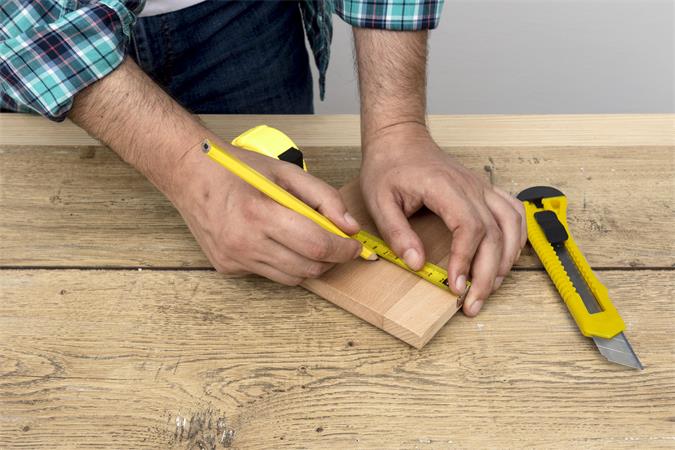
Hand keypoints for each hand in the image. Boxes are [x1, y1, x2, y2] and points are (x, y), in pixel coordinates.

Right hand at [169, 140, 361, 284]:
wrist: (190, 175)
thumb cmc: (239, 169)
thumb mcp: (286, 172)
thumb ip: (324, 197)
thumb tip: (350, 227)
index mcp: (260, 213)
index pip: (317, 245)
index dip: (344, 249)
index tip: (355, 246)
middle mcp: (244, 242)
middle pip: (308, 267)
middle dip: (332, 260)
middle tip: (339, 246)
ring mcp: (234, 259)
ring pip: (292, 277)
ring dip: (310, 264)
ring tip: (311, 242)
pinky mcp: (227, 268)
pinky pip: (270, 274)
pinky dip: (284, 263)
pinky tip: (277, 242)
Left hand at [360, 124, 526, 315]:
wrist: (399, 138)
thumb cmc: (388, 166)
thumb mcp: (379, 201)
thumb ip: (397, 233)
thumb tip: (416, 263)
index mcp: (444, 187)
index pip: (469, 228)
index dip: (466, 260)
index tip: (455, 286)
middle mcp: (470, 186)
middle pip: (494, 233)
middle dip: (487, 274)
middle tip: (473, 303)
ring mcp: (481, 187)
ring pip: (511, 225)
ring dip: (506, 259)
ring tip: (490, 287)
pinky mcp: (484, 190)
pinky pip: (513, 212)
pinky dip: (516, 237)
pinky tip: (506, 257)